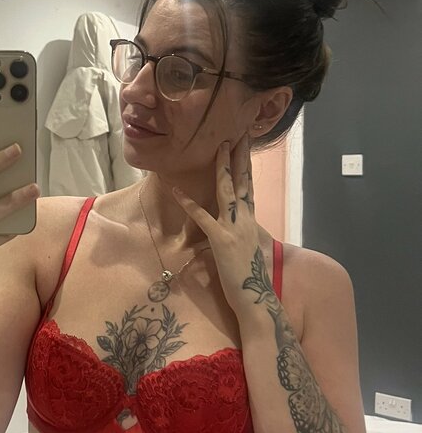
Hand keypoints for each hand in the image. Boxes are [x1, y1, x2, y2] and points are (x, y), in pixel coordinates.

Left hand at [172, 135, 266, 320]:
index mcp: (251, 221)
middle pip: (242, 182)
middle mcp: (246, 219)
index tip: (246, 147)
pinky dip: (188, 203)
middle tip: (237, 134)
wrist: (257, 298)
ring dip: (222, 167)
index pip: (248, 187)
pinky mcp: (221, 240)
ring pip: (227, 191)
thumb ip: (240, 236)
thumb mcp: (248, 251)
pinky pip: (202, 217)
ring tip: (219, 147)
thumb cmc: (251, 279)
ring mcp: (234, 228)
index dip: (246, 167)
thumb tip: (234, 230)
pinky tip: (176, 189)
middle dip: (240, 157)